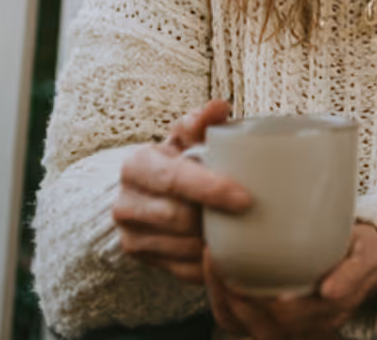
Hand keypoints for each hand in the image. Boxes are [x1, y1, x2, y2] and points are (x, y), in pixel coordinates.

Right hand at [114, 100, 248, 283]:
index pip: (175, 179)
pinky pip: (182, 271)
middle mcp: (125, 203)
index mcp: (137, 166)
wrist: (145, 192)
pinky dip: (207, 265)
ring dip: (214, 243)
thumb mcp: (185, 136)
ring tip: (242, 232)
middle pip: (180, 218)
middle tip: (251, 215)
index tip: (246, 198)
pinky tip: (227, 253)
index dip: (211, 189)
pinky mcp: (142, 260)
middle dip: (216, 218)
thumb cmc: (177, 159)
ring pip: (182, 247)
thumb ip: (200, 121)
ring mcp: (131, 235)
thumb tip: (219, 106)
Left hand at [205, 222, 376, 338]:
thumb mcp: (369, 255)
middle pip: (261, 327)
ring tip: (212, 269)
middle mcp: (305, 327)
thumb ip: (353, 273)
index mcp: (328, 311)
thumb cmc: (362, 253)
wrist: (362, 261)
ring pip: (246, 327)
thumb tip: (328, 292)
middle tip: (216, 262)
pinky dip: (223, 303)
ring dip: (225, 302)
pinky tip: (216, 277)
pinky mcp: (269, 317)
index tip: (242, 275)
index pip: (287, 317)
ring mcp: (287, 325)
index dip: (261, 302)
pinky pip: (238, 321)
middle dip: (234, 299)